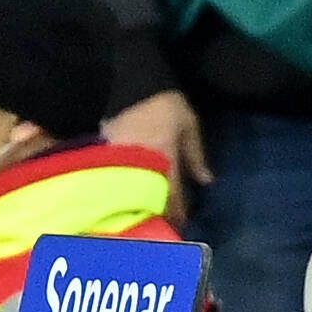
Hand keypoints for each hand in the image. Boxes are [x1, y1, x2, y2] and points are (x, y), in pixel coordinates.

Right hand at [106, 89, 210, 220]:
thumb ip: (196, 154)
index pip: (173, 197)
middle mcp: (143, 167)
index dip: (177, 214)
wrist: (130, 85)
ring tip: (142, 216)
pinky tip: (124, 197)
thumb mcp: (187, 124)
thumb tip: (206, 181)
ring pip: (131, 196)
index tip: (179, 225)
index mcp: (166, 161)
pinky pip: (115, 182)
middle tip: (161, 227)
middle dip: (156, 216)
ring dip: (138, 206)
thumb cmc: (163, 104)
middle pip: (150, 202)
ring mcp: (122, 163)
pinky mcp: (105, 157)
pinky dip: (121, 192)